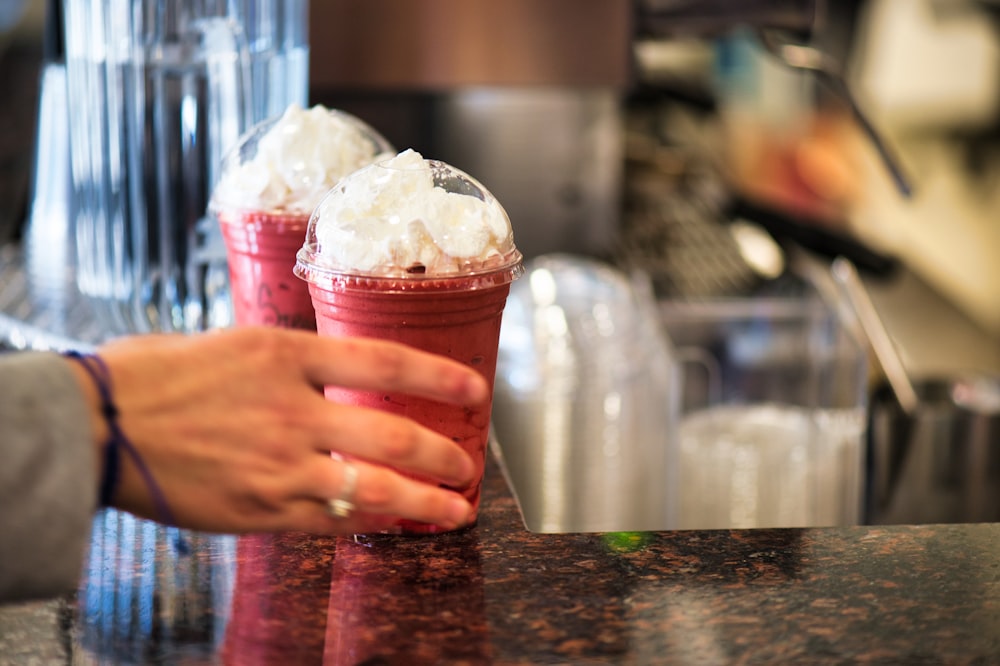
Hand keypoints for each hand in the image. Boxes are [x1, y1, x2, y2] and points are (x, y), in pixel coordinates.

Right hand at [68, 327, 489, 534]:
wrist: (97, 424)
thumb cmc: (155, 375)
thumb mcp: (232, 344)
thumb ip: (290, 360)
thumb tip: (333, 370)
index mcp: (285, 356)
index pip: (384, 362)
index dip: (439, 377)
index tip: (474, 389)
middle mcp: (291, 410)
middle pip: (392, 435)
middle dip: (442, 455)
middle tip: (468, 465)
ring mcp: (277, 464)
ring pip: (372, 489)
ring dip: (424, 504)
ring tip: (456, 511)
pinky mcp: (259, 508)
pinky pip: (330, 520)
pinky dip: (368, 523)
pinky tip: (392, 524)